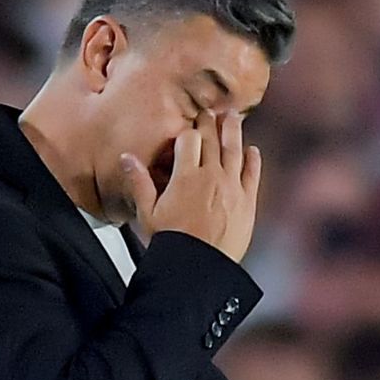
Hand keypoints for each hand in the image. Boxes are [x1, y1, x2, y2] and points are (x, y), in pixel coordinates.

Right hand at [121, 110, 260, 262]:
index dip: (189, 130)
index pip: (189, 140)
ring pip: (234, 150)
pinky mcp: (247, 202)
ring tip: (232, 118)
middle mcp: (211, 176)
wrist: (199, 266)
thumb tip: (127, 158)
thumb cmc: (172, 242)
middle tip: (211, 113)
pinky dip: (252, 159)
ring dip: (233, 131)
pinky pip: (252, 173)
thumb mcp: (147, 213)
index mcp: (186, 177)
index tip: (190, 124)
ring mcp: (232, 187)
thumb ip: (139, 182)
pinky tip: (252, 151)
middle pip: (212, 139)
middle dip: (210, 123)